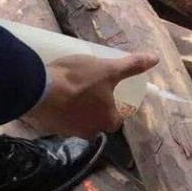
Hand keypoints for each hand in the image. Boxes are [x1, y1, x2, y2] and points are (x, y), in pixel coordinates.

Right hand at [24, 52, 158, 137]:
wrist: (36, 89)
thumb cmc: (78, 80)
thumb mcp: (108, 69)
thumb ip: (131, 66)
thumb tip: (155, 59)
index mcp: (108, 121)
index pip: (118, 118)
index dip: (116, 106)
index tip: (110, 93)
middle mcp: (91, 132)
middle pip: (98, 121)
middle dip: (96, 109)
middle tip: (90, 91)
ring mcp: (69, 131)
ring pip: (78, 121)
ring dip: (77, 110)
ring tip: (72, 92)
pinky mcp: (50, 128)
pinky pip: (60, 120)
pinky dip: (60, 111)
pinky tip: (55, 97)